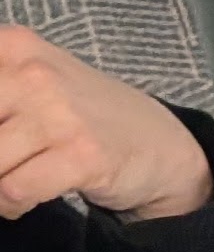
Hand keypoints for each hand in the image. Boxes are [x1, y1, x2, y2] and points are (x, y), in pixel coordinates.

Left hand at [0, 27, 213, 221]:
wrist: (159, 145)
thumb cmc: (78, 116)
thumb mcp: (24, 81)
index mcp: (12, 46)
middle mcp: (33, 72)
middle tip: (0, 161)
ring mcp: (60, 113)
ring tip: (9, 182)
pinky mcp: (82, 155)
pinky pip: (11, 191)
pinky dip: (8, 205)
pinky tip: (22, 199)